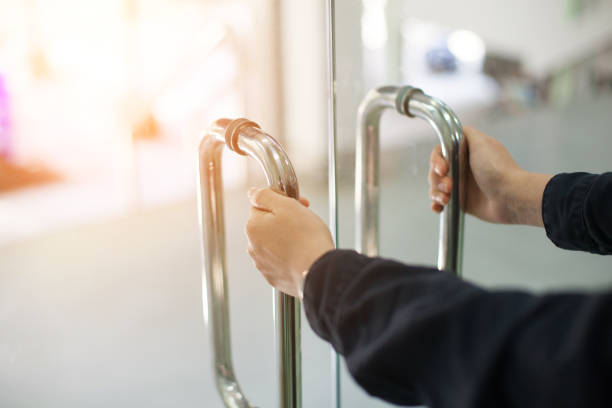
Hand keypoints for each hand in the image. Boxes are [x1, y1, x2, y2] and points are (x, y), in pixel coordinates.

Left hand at [246, 188, 333, 297]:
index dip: (281, 201)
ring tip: (305, 239)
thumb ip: (265, 196)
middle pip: (268, 224)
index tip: (297, 204)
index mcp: (253, 227)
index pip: (263, 204)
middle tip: (304, 220)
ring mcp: (263, 264)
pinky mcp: (275, 277)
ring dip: (286, 238)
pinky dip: (290, 256)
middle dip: (284, 220)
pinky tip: (302, 254)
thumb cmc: (307, 239)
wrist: (318, 271)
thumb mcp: (286, 206)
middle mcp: (253, 247)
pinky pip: (281, 260)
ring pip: (274, 243)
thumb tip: (252, 193)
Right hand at [428, 126, 550, 225]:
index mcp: (464, 154)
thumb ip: (466, 133)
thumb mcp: (482, 142)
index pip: (439, 154)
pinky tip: (438, 207)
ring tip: (445, 199)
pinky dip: (436, 204)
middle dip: (437, 180)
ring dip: (435, 193)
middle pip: (434, 171)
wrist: (509, 196)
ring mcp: (460, 186)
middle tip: (449, 186)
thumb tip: (455, 130)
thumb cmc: (497, 169)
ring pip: (435, 187)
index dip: (436, 161)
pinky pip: (441, 202)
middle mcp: (461, 168)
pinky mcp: (460, 201)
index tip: (442, 169)